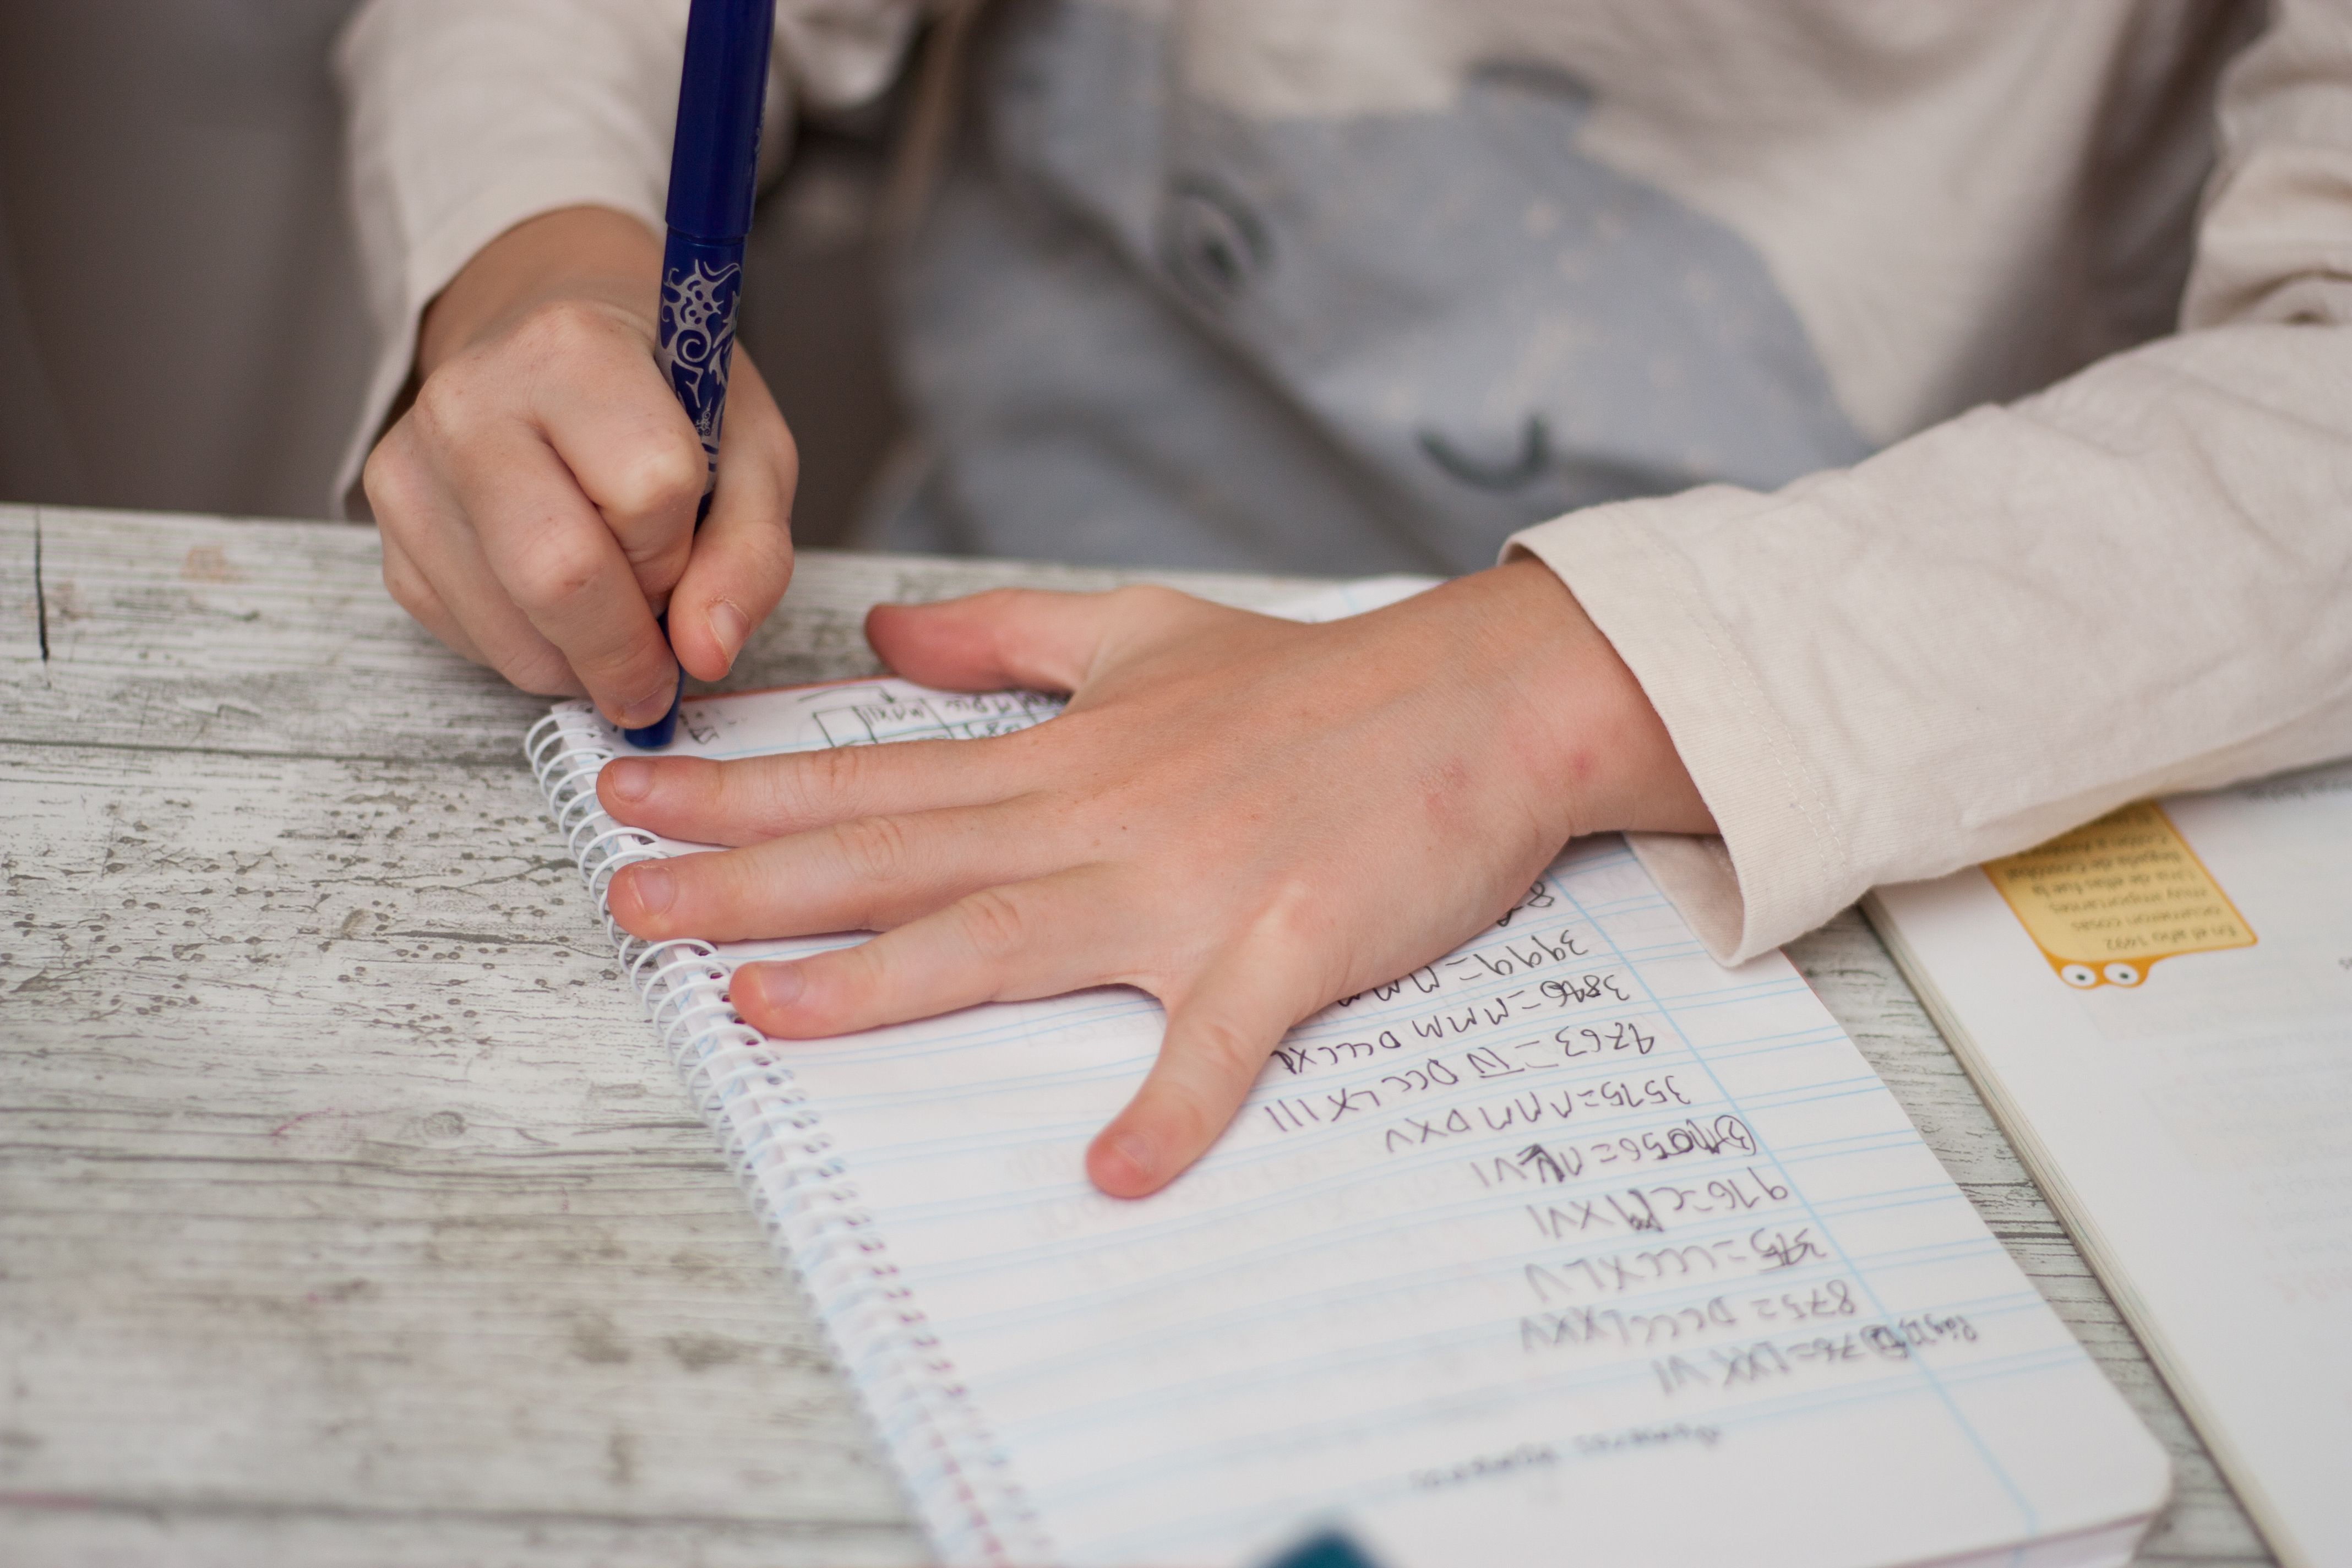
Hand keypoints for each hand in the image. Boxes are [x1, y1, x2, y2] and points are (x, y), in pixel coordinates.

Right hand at [364, 206, 799, 727]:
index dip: (682, 549)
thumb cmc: (664, 400)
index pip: (648, 492)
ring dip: (582, 660)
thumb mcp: (750, 451)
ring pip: (511, 629)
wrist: (556, 356)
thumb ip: (750, 553)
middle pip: (558, 575)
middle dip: (627, 649)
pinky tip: (556, 602)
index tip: (687, 545)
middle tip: (660, 663)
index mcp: (572, 350)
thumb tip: (706, 652)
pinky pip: (468, 639)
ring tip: (614, 613)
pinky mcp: (387, 528)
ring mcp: (410, 465)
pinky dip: (533, 652)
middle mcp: (470, 401)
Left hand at [599, 560, 1712, 1195]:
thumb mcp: (1147, 632)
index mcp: (1066, 757)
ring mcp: (1187, 887)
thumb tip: (888, 638)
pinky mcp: (1286, 947)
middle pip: (902, 855)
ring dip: (883, 981)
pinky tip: (1113, 1174)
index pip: (875, 776)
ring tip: (762, 1013)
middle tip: (623, 908)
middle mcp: (1099, 819)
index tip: (624, 799)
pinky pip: (1219, 1041)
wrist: (1486, 699)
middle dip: (752, 883)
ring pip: (1009, 937)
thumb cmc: (1318, 681)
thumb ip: (1009, 637)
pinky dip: (1171, 1107)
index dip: (742, 793)